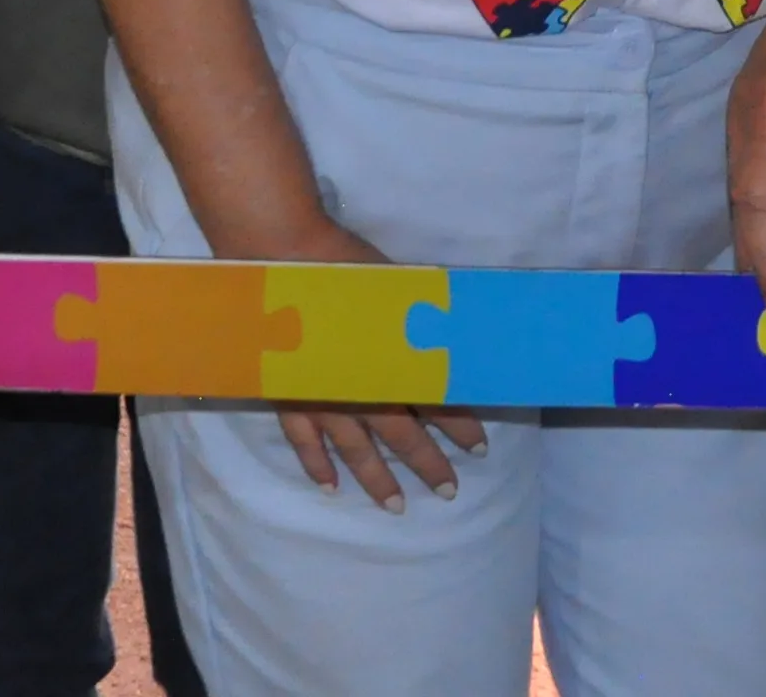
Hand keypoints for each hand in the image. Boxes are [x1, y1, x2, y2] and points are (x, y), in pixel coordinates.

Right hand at [260, 218, 487, 508]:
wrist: (286, 258)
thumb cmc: (347, 269)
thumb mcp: (399, 291)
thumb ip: (422, 323)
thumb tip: (457, 335)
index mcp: (391, 364)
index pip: (434, 403)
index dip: (459, 426)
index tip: (480, 449)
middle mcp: (360, 392)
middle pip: (400, 436)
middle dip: (427, 464)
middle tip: (449, 492)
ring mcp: (322, 399)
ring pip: (355, 450)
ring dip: (378, 480)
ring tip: (397, 507)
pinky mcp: (289, 396)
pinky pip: (304, 441)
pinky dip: (317, 465)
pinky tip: (331, 487)